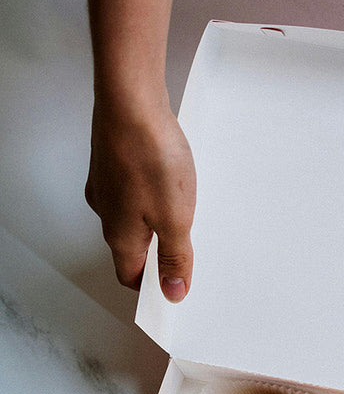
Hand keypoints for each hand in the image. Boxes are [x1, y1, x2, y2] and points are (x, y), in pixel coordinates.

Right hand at [86, 93, 195, 300]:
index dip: (151, 287)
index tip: (172, 288)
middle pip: (131, 246)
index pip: (130, 275)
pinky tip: (167, 180)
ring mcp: (105, 183)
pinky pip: (131, 188)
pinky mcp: (112, 160)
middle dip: (158, 253)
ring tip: (182, 212)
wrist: (130, 101)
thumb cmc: (150, 157)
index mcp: (120, 235)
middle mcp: (106, 211)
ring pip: (131, 215)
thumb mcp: (175, 220)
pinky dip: (150, 194)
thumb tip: (173, 292)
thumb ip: (175, 258)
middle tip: (186, 251)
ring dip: (155, 221)